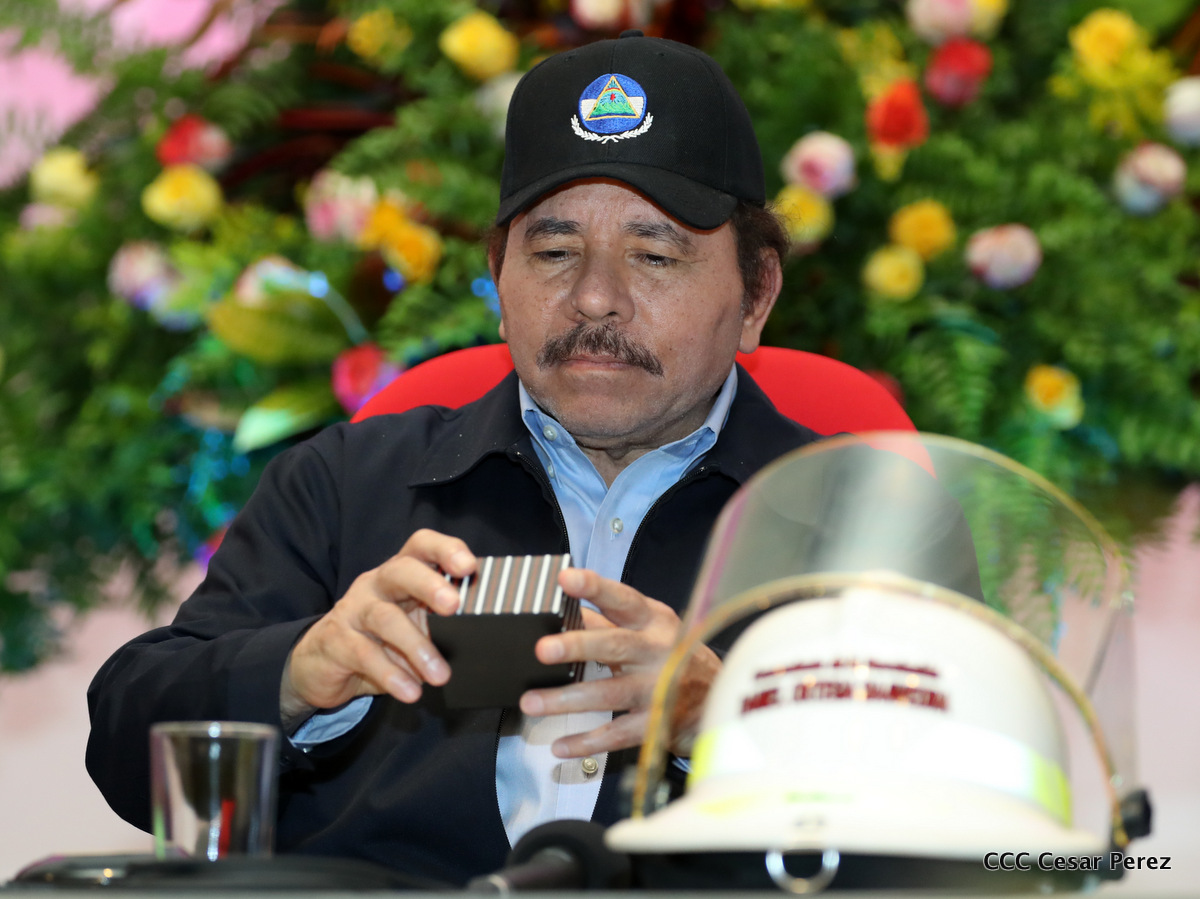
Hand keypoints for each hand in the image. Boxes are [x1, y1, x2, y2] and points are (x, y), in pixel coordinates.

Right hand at [280, 529, 475, 728]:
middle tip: (453, 605)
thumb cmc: (378, 639)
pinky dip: (390, 674)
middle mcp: (375, 584)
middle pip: (401, 570)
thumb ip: (441, 622)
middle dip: (429, 584)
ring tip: (440, 675)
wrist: (320, 664)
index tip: (468, 565)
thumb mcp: (412, 624)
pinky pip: (364, 655)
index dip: (445, 549)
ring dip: (416, 647)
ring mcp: (353, 610)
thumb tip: (487, 634)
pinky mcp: (336, 641)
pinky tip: (410, 690)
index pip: (421, 546)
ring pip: (384, 618)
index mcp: (400, 573)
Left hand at [518, 567, 719, 757]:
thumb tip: (562, 610)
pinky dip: (587, 742)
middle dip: (577, 646)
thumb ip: (607, 620)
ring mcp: (659, 689)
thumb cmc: (674, 654)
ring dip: (568, 699)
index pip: (623, 599)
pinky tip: (559, 745)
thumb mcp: (648, 629)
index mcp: (653, 621)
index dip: (595, 588)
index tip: (567, 579)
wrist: (718, 696)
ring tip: (532, 703)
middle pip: (615, 646)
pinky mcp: (656, 723)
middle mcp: (658, 651)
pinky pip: (617, 734)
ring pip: (610, 694)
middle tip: (543, 649)